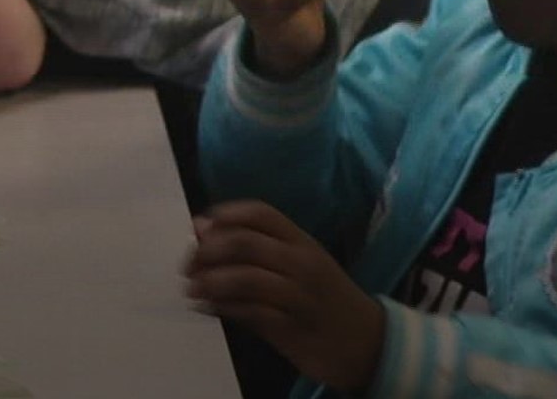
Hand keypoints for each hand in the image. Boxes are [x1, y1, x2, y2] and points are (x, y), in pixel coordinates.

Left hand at [185, 201, 384, 392]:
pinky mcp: (293, 328)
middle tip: (188, 264)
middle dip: (207, 251)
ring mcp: (299, 296)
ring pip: (245, 278)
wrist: (369, 343)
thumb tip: (200, 226)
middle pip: (245, 243)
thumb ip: (254, 246)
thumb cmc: (323, 297)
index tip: (199, 226)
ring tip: (191, 288)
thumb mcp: (298, 264)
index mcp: (302, 241)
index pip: (261, 213)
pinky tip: (206, 306)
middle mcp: (301, 263)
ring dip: (209, 281)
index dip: (225, 214)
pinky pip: (250, 312)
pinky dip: (222, 307)